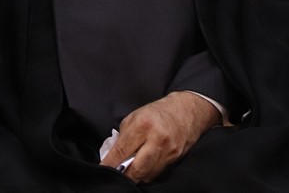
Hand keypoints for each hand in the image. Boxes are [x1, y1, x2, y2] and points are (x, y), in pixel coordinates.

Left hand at [99, 92, 219, 183]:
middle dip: (124, 176)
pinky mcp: (175, 159)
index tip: (102, 169)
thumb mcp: (134, 117)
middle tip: (115, 177)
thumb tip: (113, 156)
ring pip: (147, 175)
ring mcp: (167, 151)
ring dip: (136, 177)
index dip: (109, 163)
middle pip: (136, 169)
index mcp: (142, 125)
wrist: (186, 111)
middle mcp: (156, 139)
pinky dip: (148, 174)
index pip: (122, 151)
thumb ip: (123, 137)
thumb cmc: (157, 113)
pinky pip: (157, 173)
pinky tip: (143, 170)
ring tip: (129, 172)